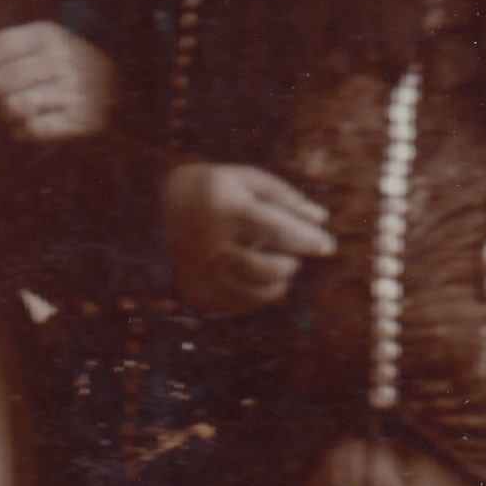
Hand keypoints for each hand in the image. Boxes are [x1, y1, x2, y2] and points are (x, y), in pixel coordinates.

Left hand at [0, 22, 117, 142]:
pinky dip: (24, 131)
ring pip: (12, 107)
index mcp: (48, 35)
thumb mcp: (32, 47)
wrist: (119, 93)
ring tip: (17, 111)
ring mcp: (75, 89)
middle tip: (2, 96)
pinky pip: (32, 130)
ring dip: (7, 115)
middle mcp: (64, 58)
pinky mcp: (81, 120)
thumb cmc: (62, 69)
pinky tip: (29, 126)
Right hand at [163, 163, 335, 314]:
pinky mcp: (201, 291)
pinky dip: (259, 295)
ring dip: (279, 281)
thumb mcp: (246, 181)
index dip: (307, 239)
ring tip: (279, 268)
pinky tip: (260, 280)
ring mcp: (205, 271)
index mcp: (226, 208)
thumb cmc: (215, 191)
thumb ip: (285, 197)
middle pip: (268, 266)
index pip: (276, 229)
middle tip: (291, 257)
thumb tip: (322, 218)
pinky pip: (242, 304)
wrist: (158, 212)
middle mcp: (213, 243)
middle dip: (290, 263)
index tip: (328, 246)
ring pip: (257, 291)